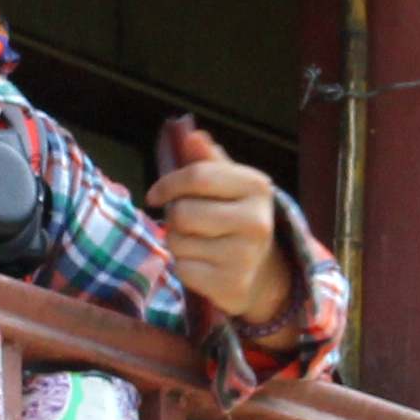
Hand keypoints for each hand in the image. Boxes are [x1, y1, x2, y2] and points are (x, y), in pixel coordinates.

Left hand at [148, 116, 296, 323]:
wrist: (265, 272)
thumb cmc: (237, 218)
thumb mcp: (229, 184)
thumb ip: (207, 160)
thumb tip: (191, 135)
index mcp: (256, 187)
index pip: (197, 177)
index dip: (167, 184)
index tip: (155, 195)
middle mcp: (256, 221)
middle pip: (182, 212)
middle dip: (174, 216)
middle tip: (186, 222)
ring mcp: (245, 256)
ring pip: (178, 241)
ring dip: (177, 242)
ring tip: (197, 242)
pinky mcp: (231, 284)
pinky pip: (183, 269)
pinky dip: (184, 267)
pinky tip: (203, 264)